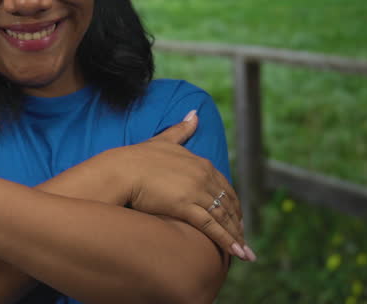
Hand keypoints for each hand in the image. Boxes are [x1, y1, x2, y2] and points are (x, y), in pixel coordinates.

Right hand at [110, 110, 254, 260]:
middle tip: (242, 238)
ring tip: (246, 253)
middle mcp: (204, 176)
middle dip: (237, 222)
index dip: (232, 203)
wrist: (121, 170)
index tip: (236, 217)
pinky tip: (237, 252)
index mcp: (201, 163)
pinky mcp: (187, 207)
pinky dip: (227, 240)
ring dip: (236, 236)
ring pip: (223, 217)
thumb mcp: (164, 140)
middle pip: (228, 203)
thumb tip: (195, 114)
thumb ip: (182, 130)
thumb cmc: (137, 157)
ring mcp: (196, 192)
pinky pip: (212, 226)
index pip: (225, 186)